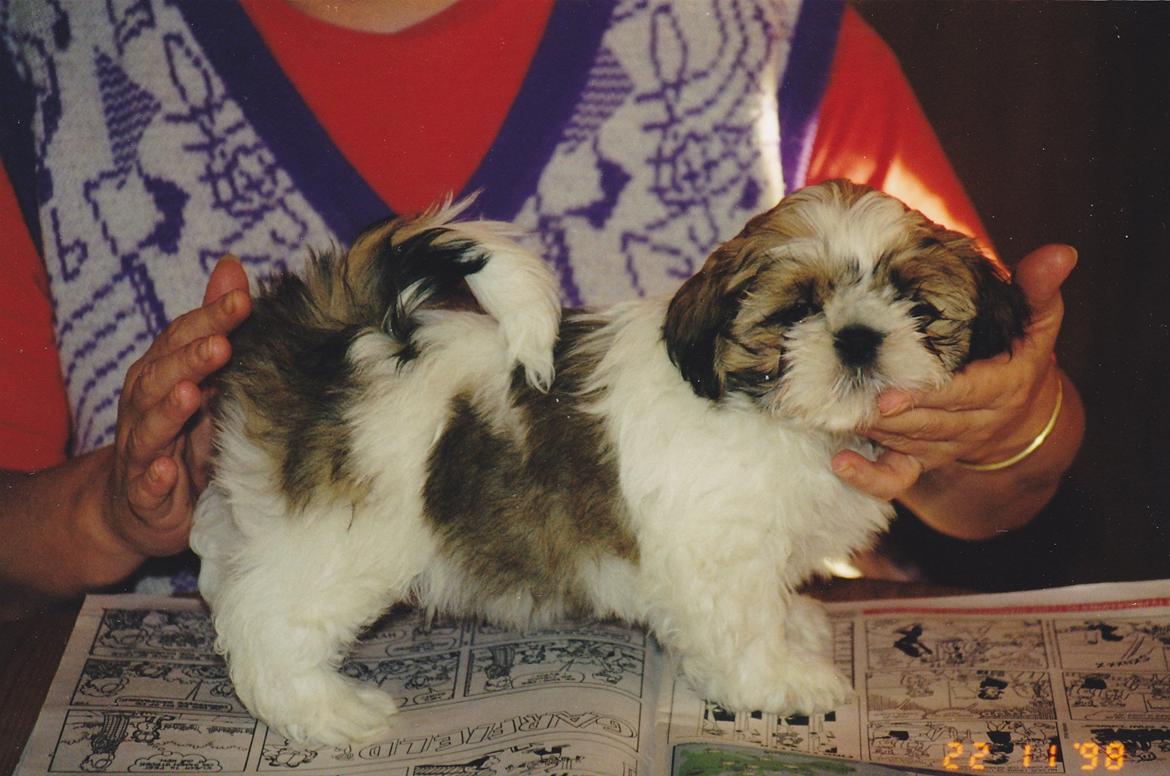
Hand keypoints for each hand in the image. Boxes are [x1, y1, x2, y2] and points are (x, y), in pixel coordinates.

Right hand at [102, 256, 250, 559]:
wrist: (134, 505)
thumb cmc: (179, 433)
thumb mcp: (200, 376)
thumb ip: (212, 324)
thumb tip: (232, 265)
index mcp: (161, 374)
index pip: (182, 338)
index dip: (210, 318)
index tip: (245, 300)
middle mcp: (144, 406)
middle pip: (162, 375)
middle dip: (190, 358)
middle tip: (222, 344)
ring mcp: (141, 450)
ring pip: (149, 425)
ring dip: (169, 410)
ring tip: (191, 394)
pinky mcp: (141, 493)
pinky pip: (144, 484)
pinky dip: (154, 477)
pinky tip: (167, 471)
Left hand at [832, 244, 1075, 500]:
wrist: (1020, 416)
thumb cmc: (1017, 354)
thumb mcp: (1036, 321)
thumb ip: (1038, 290)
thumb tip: (1060, 253)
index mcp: (1000, 387)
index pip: (962, 396)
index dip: (926, 398)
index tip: (890, 394)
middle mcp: (973, 423)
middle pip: (926, 423)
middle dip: (889, 415)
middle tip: (850, 399)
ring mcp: (945, 445)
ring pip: (906, 442)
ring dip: (872, 430)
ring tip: (835, 411)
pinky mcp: (923, 461)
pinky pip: (897, 479)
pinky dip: (869, 477)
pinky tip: (841, 463)